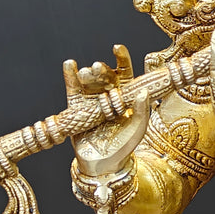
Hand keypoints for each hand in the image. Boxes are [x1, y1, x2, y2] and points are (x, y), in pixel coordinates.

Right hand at [63, 44, 149, 175]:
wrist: (104, 164)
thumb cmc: (125, 145)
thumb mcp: (138, 128)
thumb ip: (142, 110)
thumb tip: (144, 91)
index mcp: (124, 95)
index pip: (123, 72)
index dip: (121, 59)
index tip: (117, 49)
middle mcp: (107, 94)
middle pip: (104, 76)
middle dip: (101, 70)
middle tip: (98, 67)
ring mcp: (91, 101)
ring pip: (88, 82)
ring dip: (86, 74)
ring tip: (85, 71)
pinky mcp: (77, 109)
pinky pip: (73, 91)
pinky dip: (70, 78)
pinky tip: (70, 65)